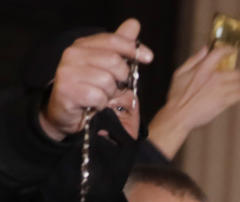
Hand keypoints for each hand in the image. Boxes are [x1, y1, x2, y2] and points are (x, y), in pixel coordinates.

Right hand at [39, 19, 153, 140]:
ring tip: (100, 95)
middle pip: (115, 61)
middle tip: (113, 87)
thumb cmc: (91, 88)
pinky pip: (99, 96)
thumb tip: (133, 24)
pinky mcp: (66, 90)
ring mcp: (67, 71)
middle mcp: (73, 54)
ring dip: (110, 93)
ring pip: (107, 81)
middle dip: (121, 78)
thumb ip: (120, 46)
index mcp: (83, 45)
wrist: (67, 113)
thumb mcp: (108, 66)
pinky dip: (101, 104)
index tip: (148, 57)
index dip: (133, 48)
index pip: (113, 40)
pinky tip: (93, 104)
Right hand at [148, 45, 239, 159]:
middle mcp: (214, 78)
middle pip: (235, 72)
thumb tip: (205, 49)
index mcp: (202, 69)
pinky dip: (239, 95)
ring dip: (236, 86)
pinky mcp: (224, 102)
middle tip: (231, 78)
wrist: (179, 115)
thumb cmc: (177, 95)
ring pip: (239, 84)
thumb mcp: (180, 73)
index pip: (219, 53)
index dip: (228, 50)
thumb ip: (194, 60)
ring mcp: (220, 91)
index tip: (232, 50)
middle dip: (234, 75)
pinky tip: (235, 96)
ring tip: (231, 89)